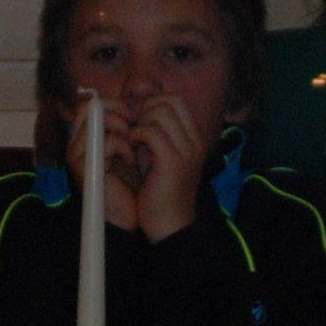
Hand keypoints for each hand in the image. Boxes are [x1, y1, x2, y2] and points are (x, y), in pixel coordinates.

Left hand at [107, 97, 208, 241]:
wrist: (169, 225)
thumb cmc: (160, 194)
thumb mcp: (161, 158)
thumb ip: (156, 136)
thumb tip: (137, 111)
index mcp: (194, 138)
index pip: (177, 100)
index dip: (153, 102)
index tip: (138, 120)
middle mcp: (195, 141)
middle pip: (170, 100)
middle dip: (145, 108)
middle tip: (133, 129)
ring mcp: (186, 150)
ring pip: (160, 112)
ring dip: (139, 122)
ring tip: (132, 140)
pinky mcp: (173, 162)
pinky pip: (151, 132)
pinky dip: (135, 135)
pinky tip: (131, 150)